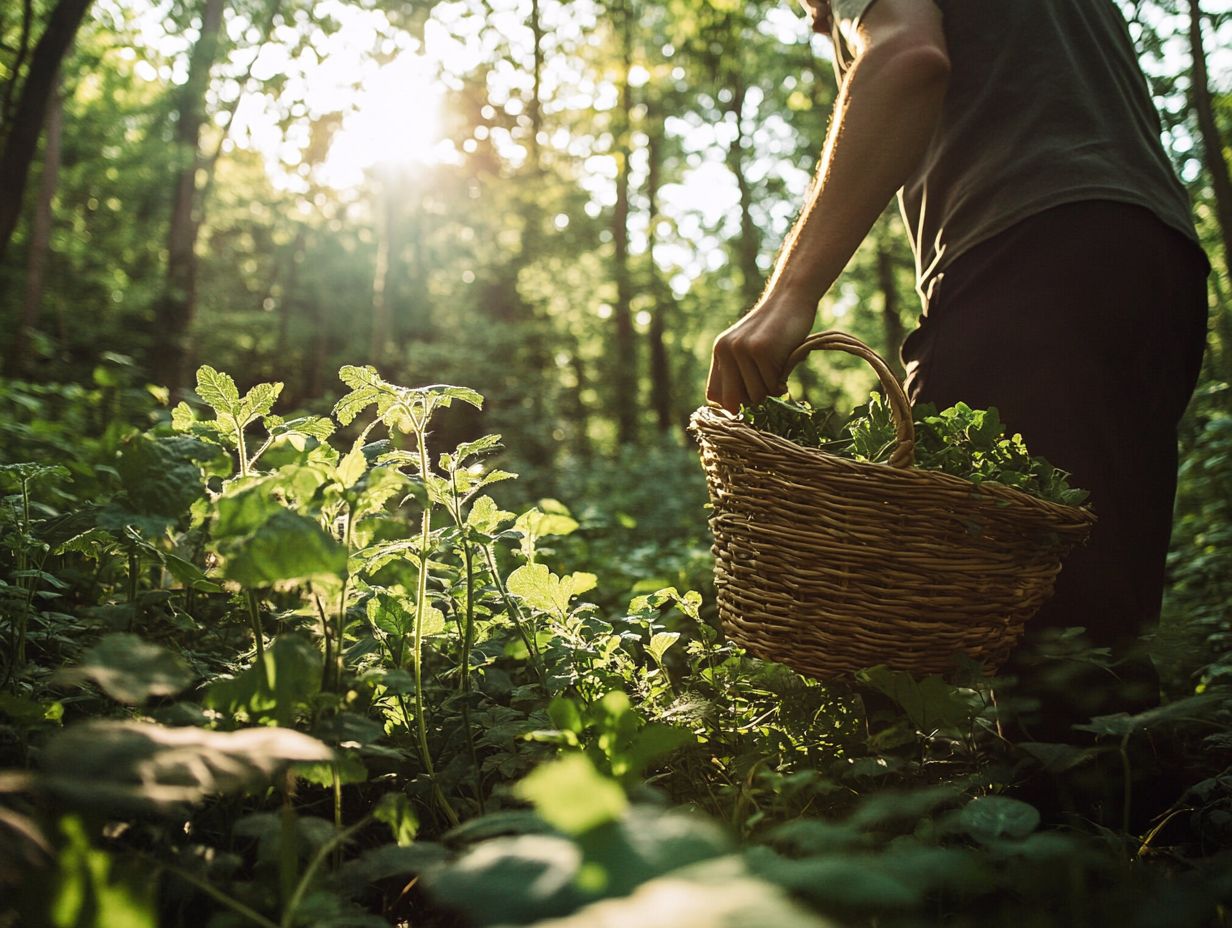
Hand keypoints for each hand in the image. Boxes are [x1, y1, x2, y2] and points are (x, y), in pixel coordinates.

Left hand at [706, 295, 816, 413]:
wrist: (790, 298)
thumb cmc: (775, 330)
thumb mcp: (747, 347)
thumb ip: (739, 372)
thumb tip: (737, 410)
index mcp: (720, 352)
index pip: (715, 396)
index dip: (733, 406)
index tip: (750, 404)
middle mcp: (726, 351)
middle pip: (733, 401)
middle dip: (752, 406)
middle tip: (767, 397)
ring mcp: (743, 350)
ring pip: (755, 396)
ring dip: (770, 394)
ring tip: (778, 378)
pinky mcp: (762, 350)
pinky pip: (771, 385)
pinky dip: (781, 384)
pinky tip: (785, 370)